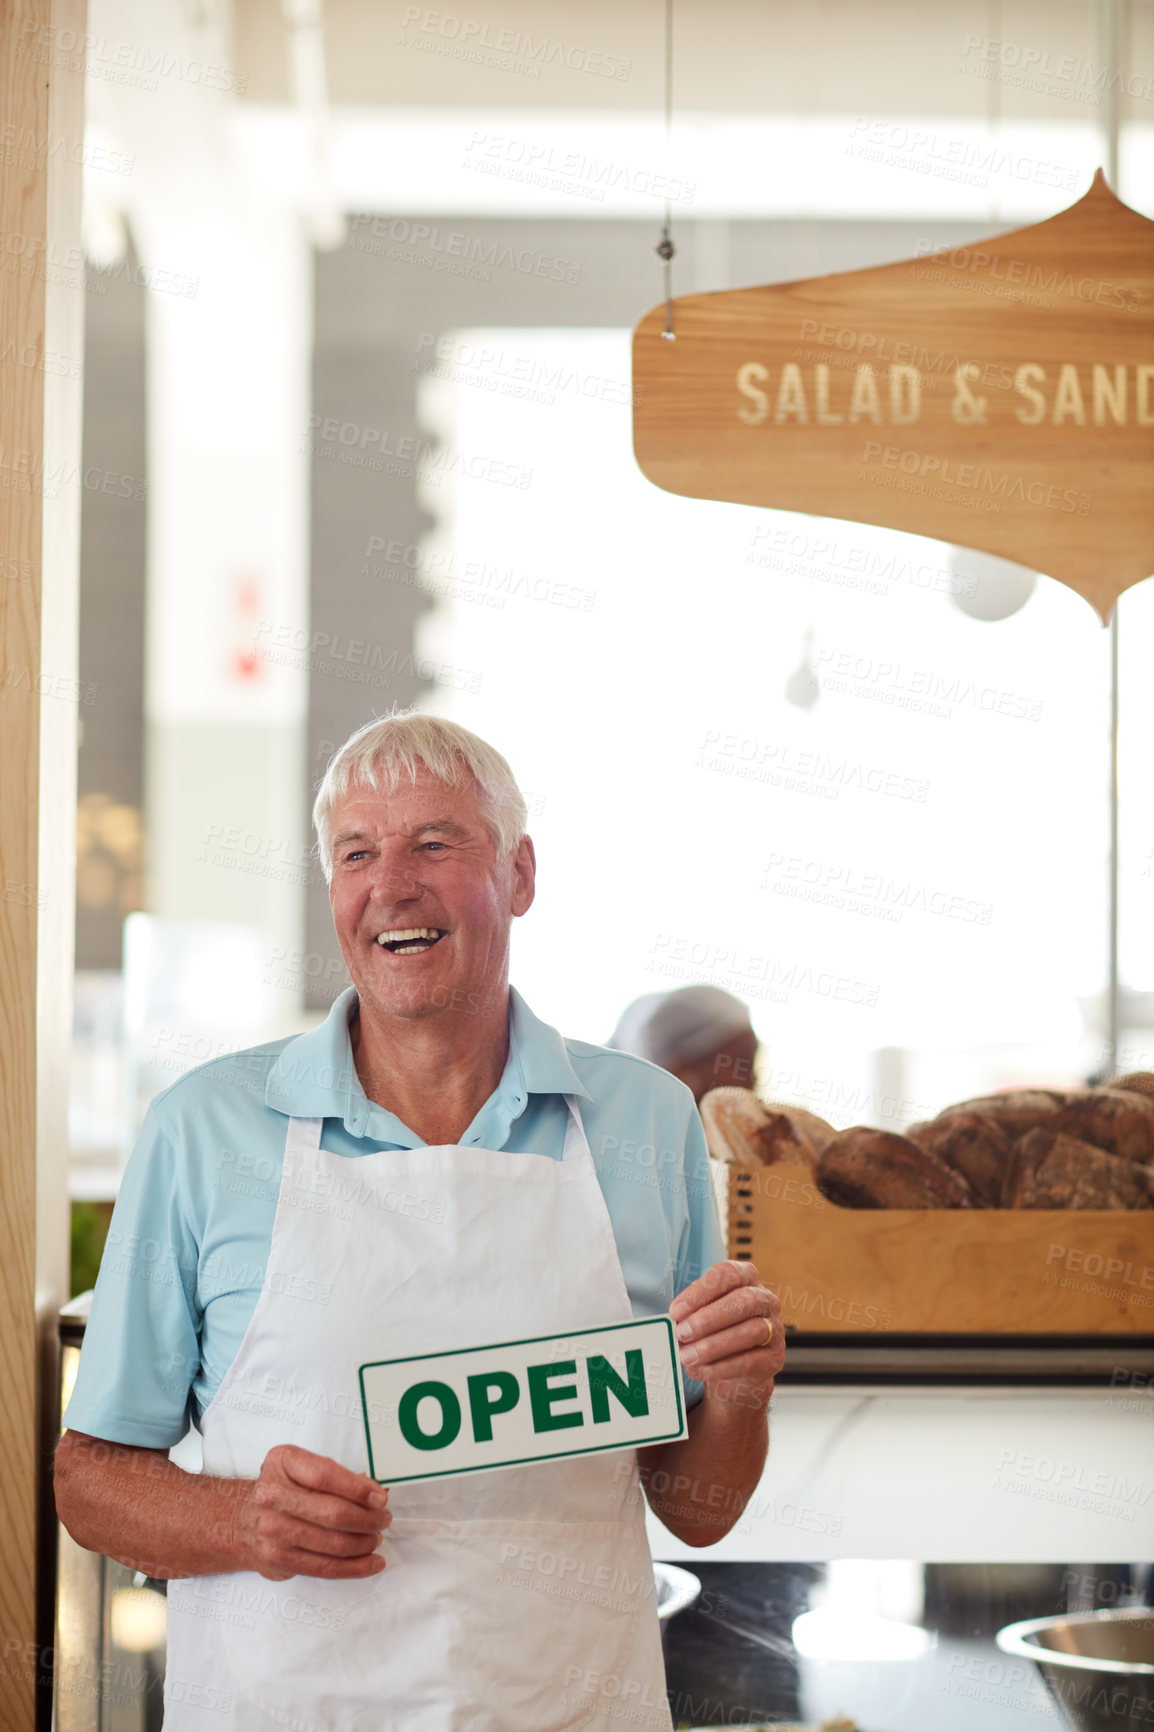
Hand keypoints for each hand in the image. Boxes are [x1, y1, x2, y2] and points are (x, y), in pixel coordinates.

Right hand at [233, 1445, 390, 1580]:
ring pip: (333, 1543)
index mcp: (282, 1462)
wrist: (242, 1520)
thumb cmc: (283, 1488)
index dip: (358, 1488)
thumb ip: (338, 1476)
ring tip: (377, 1537)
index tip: (381, 1498)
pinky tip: (373, 1563)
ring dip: (364, 1543)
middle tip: (384, 1519)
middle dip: (368, 1519)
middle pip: (333, 1513)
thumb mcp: (302, 1467)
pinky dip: (355, 1567)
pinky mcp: (277, 1559)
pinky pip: (325, 1568)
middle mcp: (272, 1495)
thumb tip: (378, 1493)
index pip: (325, 1475)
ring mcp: (272, 1530)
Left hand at [669, 1259, 784, 1410]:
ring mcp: (774, 1329)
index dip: (701, 1291)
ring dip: (713, 1345)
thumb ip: (691, 1313)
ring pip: (750, 1332)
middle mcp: (765, 1300)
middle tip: (682, 1333)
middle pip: (744, 1301)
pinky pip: (750, 1361)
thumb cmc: (715, 1332)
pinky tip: (699, 1370)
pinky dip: (720, 1367)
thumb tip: (674, 1321)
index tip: (676, 1311)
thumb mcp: (702, 1316)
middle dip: (709, 1318)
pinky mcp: (774, 1358)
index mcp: (746, 1279)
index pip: (728, 1274)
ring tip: (687, 1356)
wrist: (734, 1371)